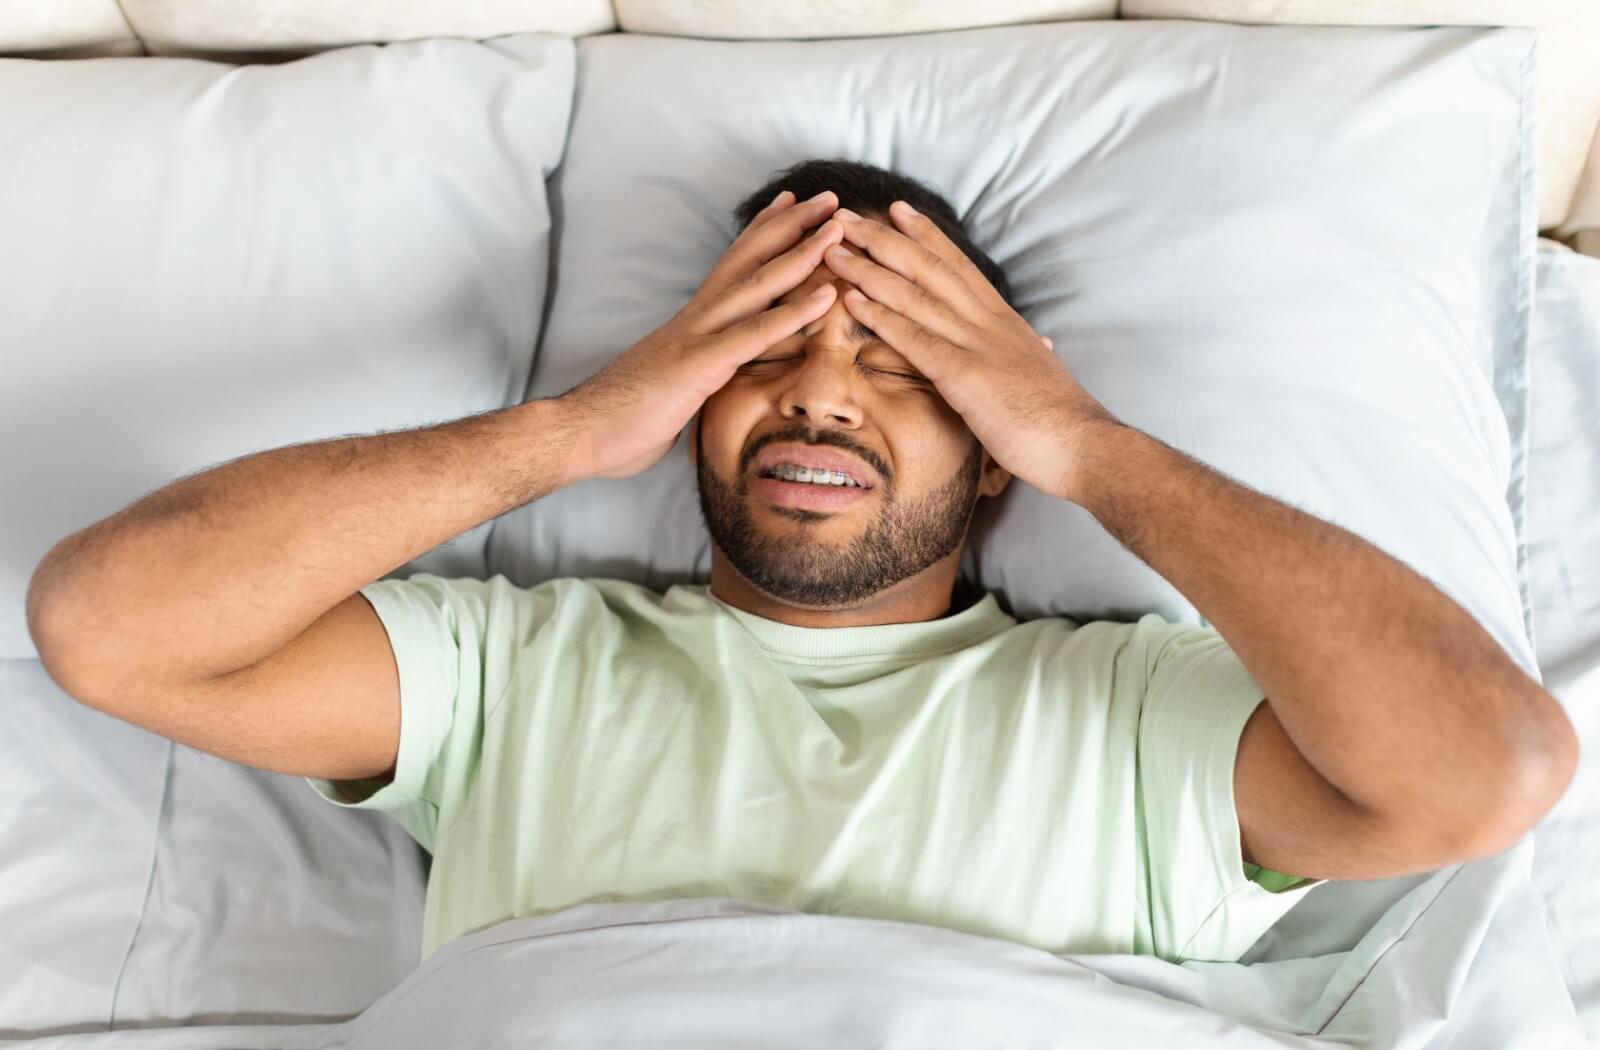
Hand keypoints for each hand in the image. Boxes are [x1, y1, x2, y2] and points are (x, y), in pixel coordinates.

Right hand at [557, 190, 846, 480]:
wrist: (580, 434)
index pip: (731, 267)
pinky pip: (755, 334)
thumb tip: (707, 383)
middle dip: (791, 226)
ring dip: (801, 253)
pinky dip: (793, 312)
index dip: (761, 234)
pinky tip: (827, 296)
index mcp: (690, 324)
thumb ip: (695, 377)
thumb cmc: (621, 420)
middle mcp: (696, 319)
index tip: (790, 206)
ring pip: (758, 284)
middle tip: (829, 197)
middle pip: (749, 260)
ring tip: (838, 227)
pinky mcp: (701, 366)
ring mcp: (698, 338)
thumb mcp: (671, 391)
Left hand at [821, 201, 1119, 502]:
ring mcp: (977, 346)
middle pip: (929, 268)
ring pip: (915, 295)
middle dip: (884, 239)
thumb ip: (1031, 352)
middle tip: (846, 216)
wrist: (1085, 445)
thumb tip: (1042, 341)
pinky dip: (881, 317)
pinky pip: (915, 340)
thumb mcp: (1042, 373)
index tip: (897, 210)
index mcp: (1004, 321)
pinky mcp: (966, 377)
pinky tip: (852, 301)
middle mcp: (988, 322)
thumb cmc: (1060, 419)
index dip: (926, 236)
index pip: (959, 266)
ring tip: (833, 250)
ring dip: (869, 270)